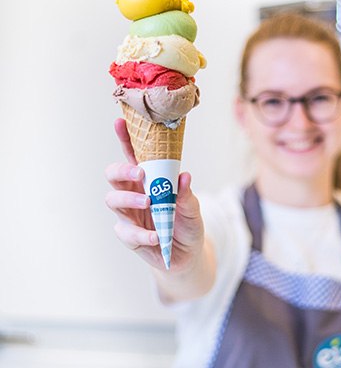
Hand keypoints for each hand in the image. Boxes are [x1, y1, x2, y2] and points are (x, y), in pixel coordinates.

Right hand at [104, 118, 204, 272]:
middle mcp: (134, 193)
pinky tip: (156, 237)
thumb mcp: (192, 208)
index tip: (121, 122)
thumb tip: (184, 177)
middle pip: (113, 175)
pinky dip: (141, 234)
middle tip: (139, 173)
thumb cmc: (187, 224)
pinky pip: (126, 232)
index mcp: (148, 180)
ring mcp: (129, 214)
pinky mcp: (129, 236)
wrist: (188, 255)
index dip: (125, 138)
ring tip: (148, 202)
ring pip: (113, 200)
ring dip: (130, 199)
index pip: (133, 156)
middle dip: (122, 170)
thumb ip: (186, 194)